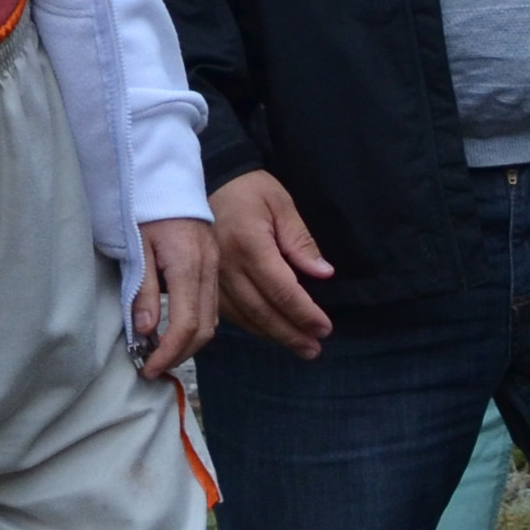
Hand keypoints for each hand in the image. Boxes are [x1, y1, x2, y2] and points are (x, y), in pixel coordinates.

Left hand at [132, 214, 222, 378]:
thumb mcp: (136, 245)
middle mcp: (208, 271)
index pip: (185, 323)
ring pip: (211, 321)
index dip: (168, 352)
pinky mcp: (213, 269)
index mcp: (188, 265)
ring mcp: (214, 270)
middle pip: (203, 329)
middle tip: (152, 367)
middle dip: (180, 354)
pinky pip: (211, 308)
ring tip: (162, 354)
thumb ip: (143, 289)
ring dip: (188, 344)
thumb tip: (146, 330)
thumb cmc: (146, 208)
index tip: (148, 367)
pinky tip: (176, 332)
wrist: (168, 178)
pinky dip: (195, 327)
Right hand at [212, 169, 336, 357]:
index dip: (304, 313)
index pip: (281, 289)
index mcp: (249, 244)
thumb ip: (301, 241)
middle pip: (262, 310)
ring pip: (245, 316)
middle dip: (291, 333)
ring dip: (274, 335)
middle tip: (314, 350)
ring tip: (300, 347)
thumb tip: (323, 273)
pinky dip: (253, 326)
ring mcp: (213, 276)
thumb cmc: (250, 190)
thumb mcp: (281, 204)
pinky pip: (230, 312)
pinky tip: (272, 333)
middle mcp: (227, 265)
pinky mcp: (206, 281)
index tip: (324, 328)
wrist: (211, 179)